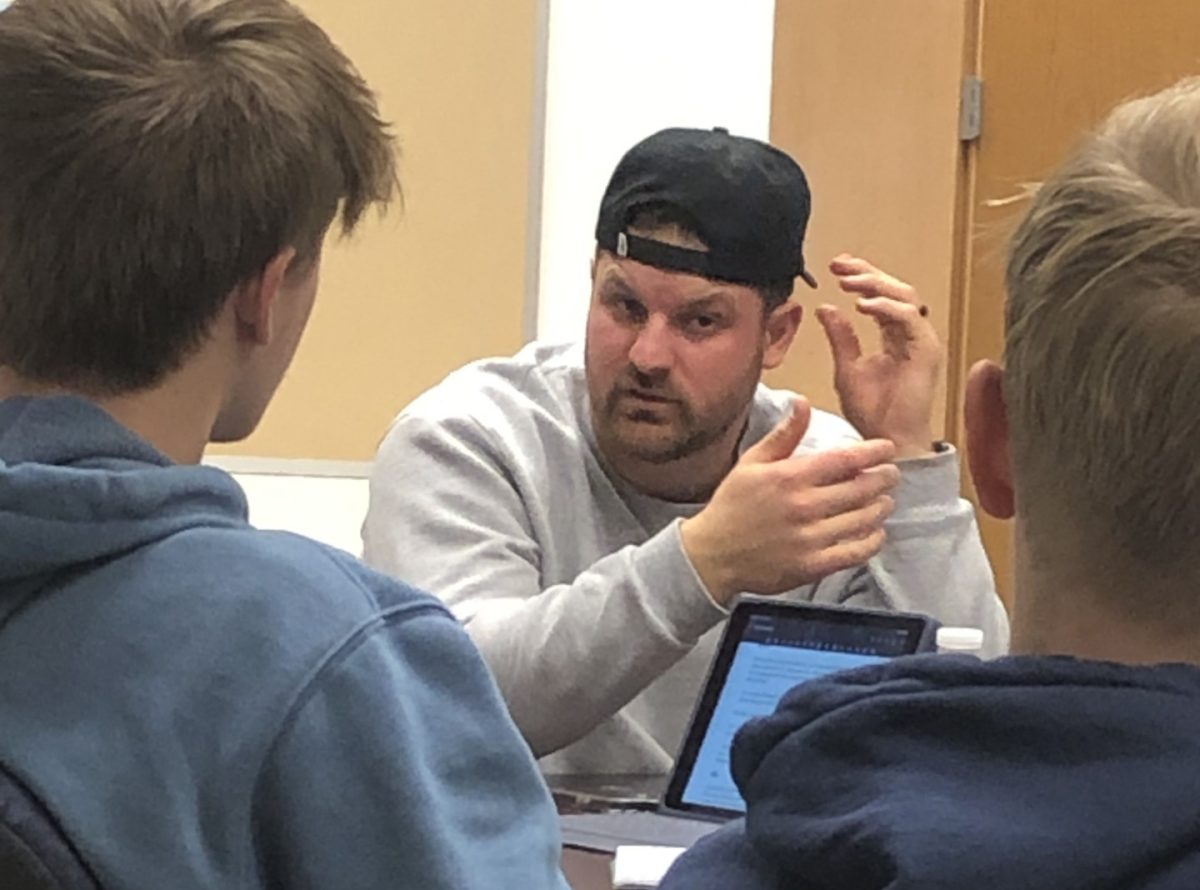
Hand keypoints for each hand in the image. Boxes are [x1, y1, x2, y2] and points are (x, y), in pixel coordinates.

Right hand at [680, 398, 898, 605]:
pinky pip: (855, 552)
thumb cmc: (732, 506)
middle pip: (861, 489)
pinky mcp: (812, 566)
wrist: (711, 555)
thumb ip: (783, 435)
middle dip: (884, 479)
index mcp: (789, 477)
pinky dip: (872, 541)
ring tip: (884, 501)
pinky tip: (875, 533)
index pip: (845, 460)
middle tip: (891, 475)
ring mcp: (809, 538)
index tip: (887, 448)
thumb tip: (803, 402)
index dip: (874, 452)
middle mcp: (803, 506)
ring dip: (881, 508)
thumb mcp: (751, 463)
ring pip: (863, 519)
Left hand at [817, 254, 941, 457]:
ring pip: (905, 296)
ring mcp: (922, 341)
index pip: (881, 295)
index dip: (862, 276)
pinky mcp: (927, 350)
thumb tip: (826, 307)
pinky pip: (909, 318)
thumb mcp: (846, 367)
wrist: (888, 440)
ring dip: (875, 285)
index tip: (835, 267)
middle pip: (896, 289)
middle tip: (840, 266)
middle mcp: (911, 334)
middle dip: (867, 273)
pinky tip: (862, 306)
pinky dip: (886, 307)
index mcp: (894, 335)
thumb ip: (841, 337)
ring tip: (848, 283)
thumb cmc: (872, 411)